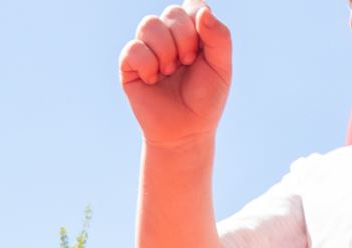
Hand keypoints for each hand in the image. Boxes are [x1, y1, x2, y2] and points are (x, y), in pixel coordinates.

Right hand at [120, 4, 232, 145]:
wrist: (185, 131)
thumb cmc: (205, 99)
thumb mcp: (222, 67)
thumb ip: (219, 37)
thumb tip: (202, 12)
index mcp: (192, 31)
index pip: (192, 5)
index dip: (197, 22)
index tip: (202, 49)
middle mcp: (168, 36)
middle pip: (171, 12)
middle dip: (184, 39)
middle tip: (188, 63)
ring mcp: (147, 48)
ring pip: (149, 24)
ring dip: (165, 51)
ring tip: (170, 72)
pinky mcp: (129, 65)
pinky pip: (133, 48)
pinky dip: (147, 64)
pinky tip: (153, 79)